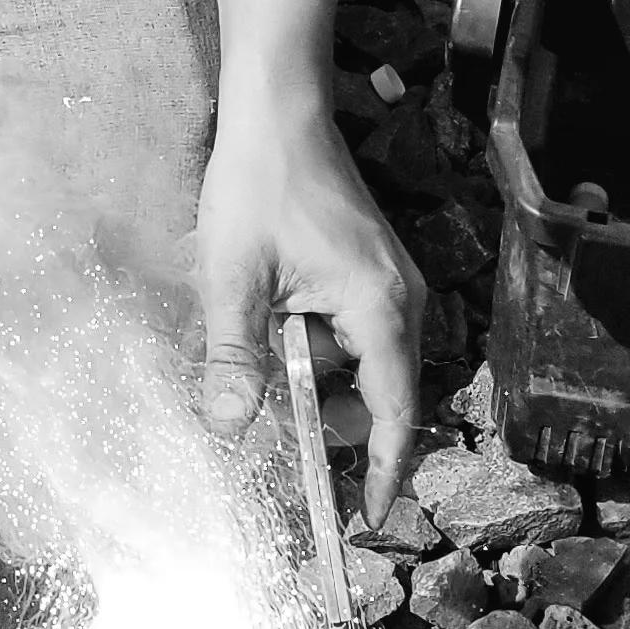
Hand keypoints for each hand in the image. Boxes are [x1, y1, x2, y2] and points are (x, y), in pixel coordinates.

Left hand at [195, 97, 424, 524]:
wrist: (278, 111)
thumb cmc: (259, 186)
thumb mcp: (234, 279)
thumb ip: (233, 359)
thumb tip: (228, 428)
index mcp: (380, 307)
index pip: (395, 412)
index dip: (383, 469)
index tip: (366, 517)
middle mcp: (401, 298)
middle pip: (380, 393)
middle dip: (330, 420)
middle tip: (276, 434)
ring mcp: (390, 282)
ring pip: (362, 363)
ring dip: (316, 378)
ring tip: (260, 359)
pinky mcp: (371, 269)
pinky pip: (355, 332)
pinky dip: (318, 349)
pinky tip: (272, 331)